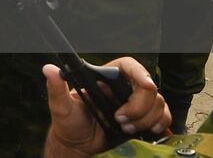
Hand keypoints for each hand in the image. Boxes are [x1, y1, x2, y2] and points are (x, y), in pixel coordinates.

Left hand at [42, 58, 167, 157]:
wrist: (81, 147)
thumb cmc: (70, 124)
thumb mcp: (61, 107)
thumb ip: (57, 89)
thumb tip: (49, 69)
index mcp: (105, 78)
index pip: (128, 66)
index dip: (139, 73)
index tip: (145, 85)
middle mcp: (123, 88)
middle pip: (147, 87)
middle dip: (138, 106)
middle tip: (120, 119)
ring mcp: (136, 103)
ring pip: (157, 103)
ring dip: (144, 119)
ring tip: (124, 128)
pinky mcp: (144, 118)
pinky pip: (163, 116)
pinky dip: (158, 124)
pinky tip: (146, 131)